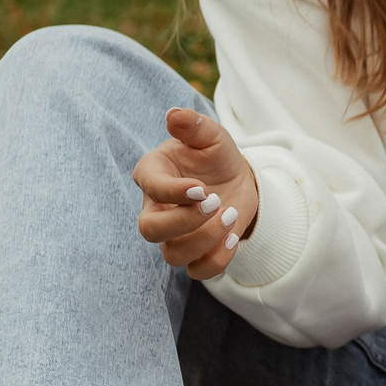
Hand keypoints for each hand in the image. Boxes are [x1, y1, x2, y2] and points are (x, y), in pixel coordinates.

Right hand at [132, 108, 259, 282]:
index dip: (174, 193)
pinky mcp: (195, 252)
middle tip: (215, 202)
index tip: (202, 187)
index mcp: (153, 175)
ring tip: (231, 215)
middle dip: (184, 222)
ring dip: (205, 241)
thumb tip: (175, 114)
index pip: (150, 188)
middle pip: (150, 230)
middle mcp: (156, 209)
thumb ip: (194, 126)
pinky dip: (217, 261)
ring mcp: (174, 235)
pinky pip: (197, 271)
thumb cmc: (214, 154)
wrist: (235, 178)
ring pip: (173, 255)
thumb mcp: (210, 136)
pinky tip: (234, 237)